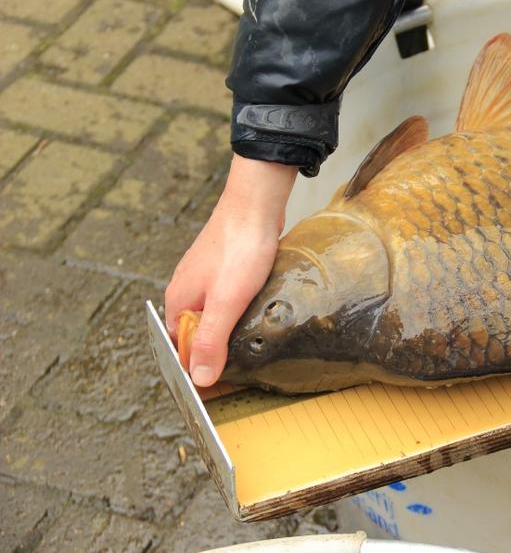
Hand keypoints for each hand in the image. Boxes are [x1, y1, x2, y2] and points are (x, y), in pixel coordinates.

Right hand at [165, 155, 296, 385]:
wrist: (255, 202)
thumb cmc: (241, 249)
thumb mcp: (227, 302)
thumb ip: (213, 340)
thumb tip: (199, 379)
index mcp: (178, 302)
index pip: (183, 349)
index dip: (203, 366)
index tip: (229, 381)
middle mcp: (186, 290)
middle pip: (199, 333)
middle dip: (219, 348)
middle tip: (249, 363)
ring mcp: (204, 277)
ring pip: (215, 314)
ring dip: (232, 328)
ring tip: (256, 339)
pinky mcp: (224, 267)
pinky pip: (228, 297)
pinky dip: (241, 308)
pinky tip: (259, 310)